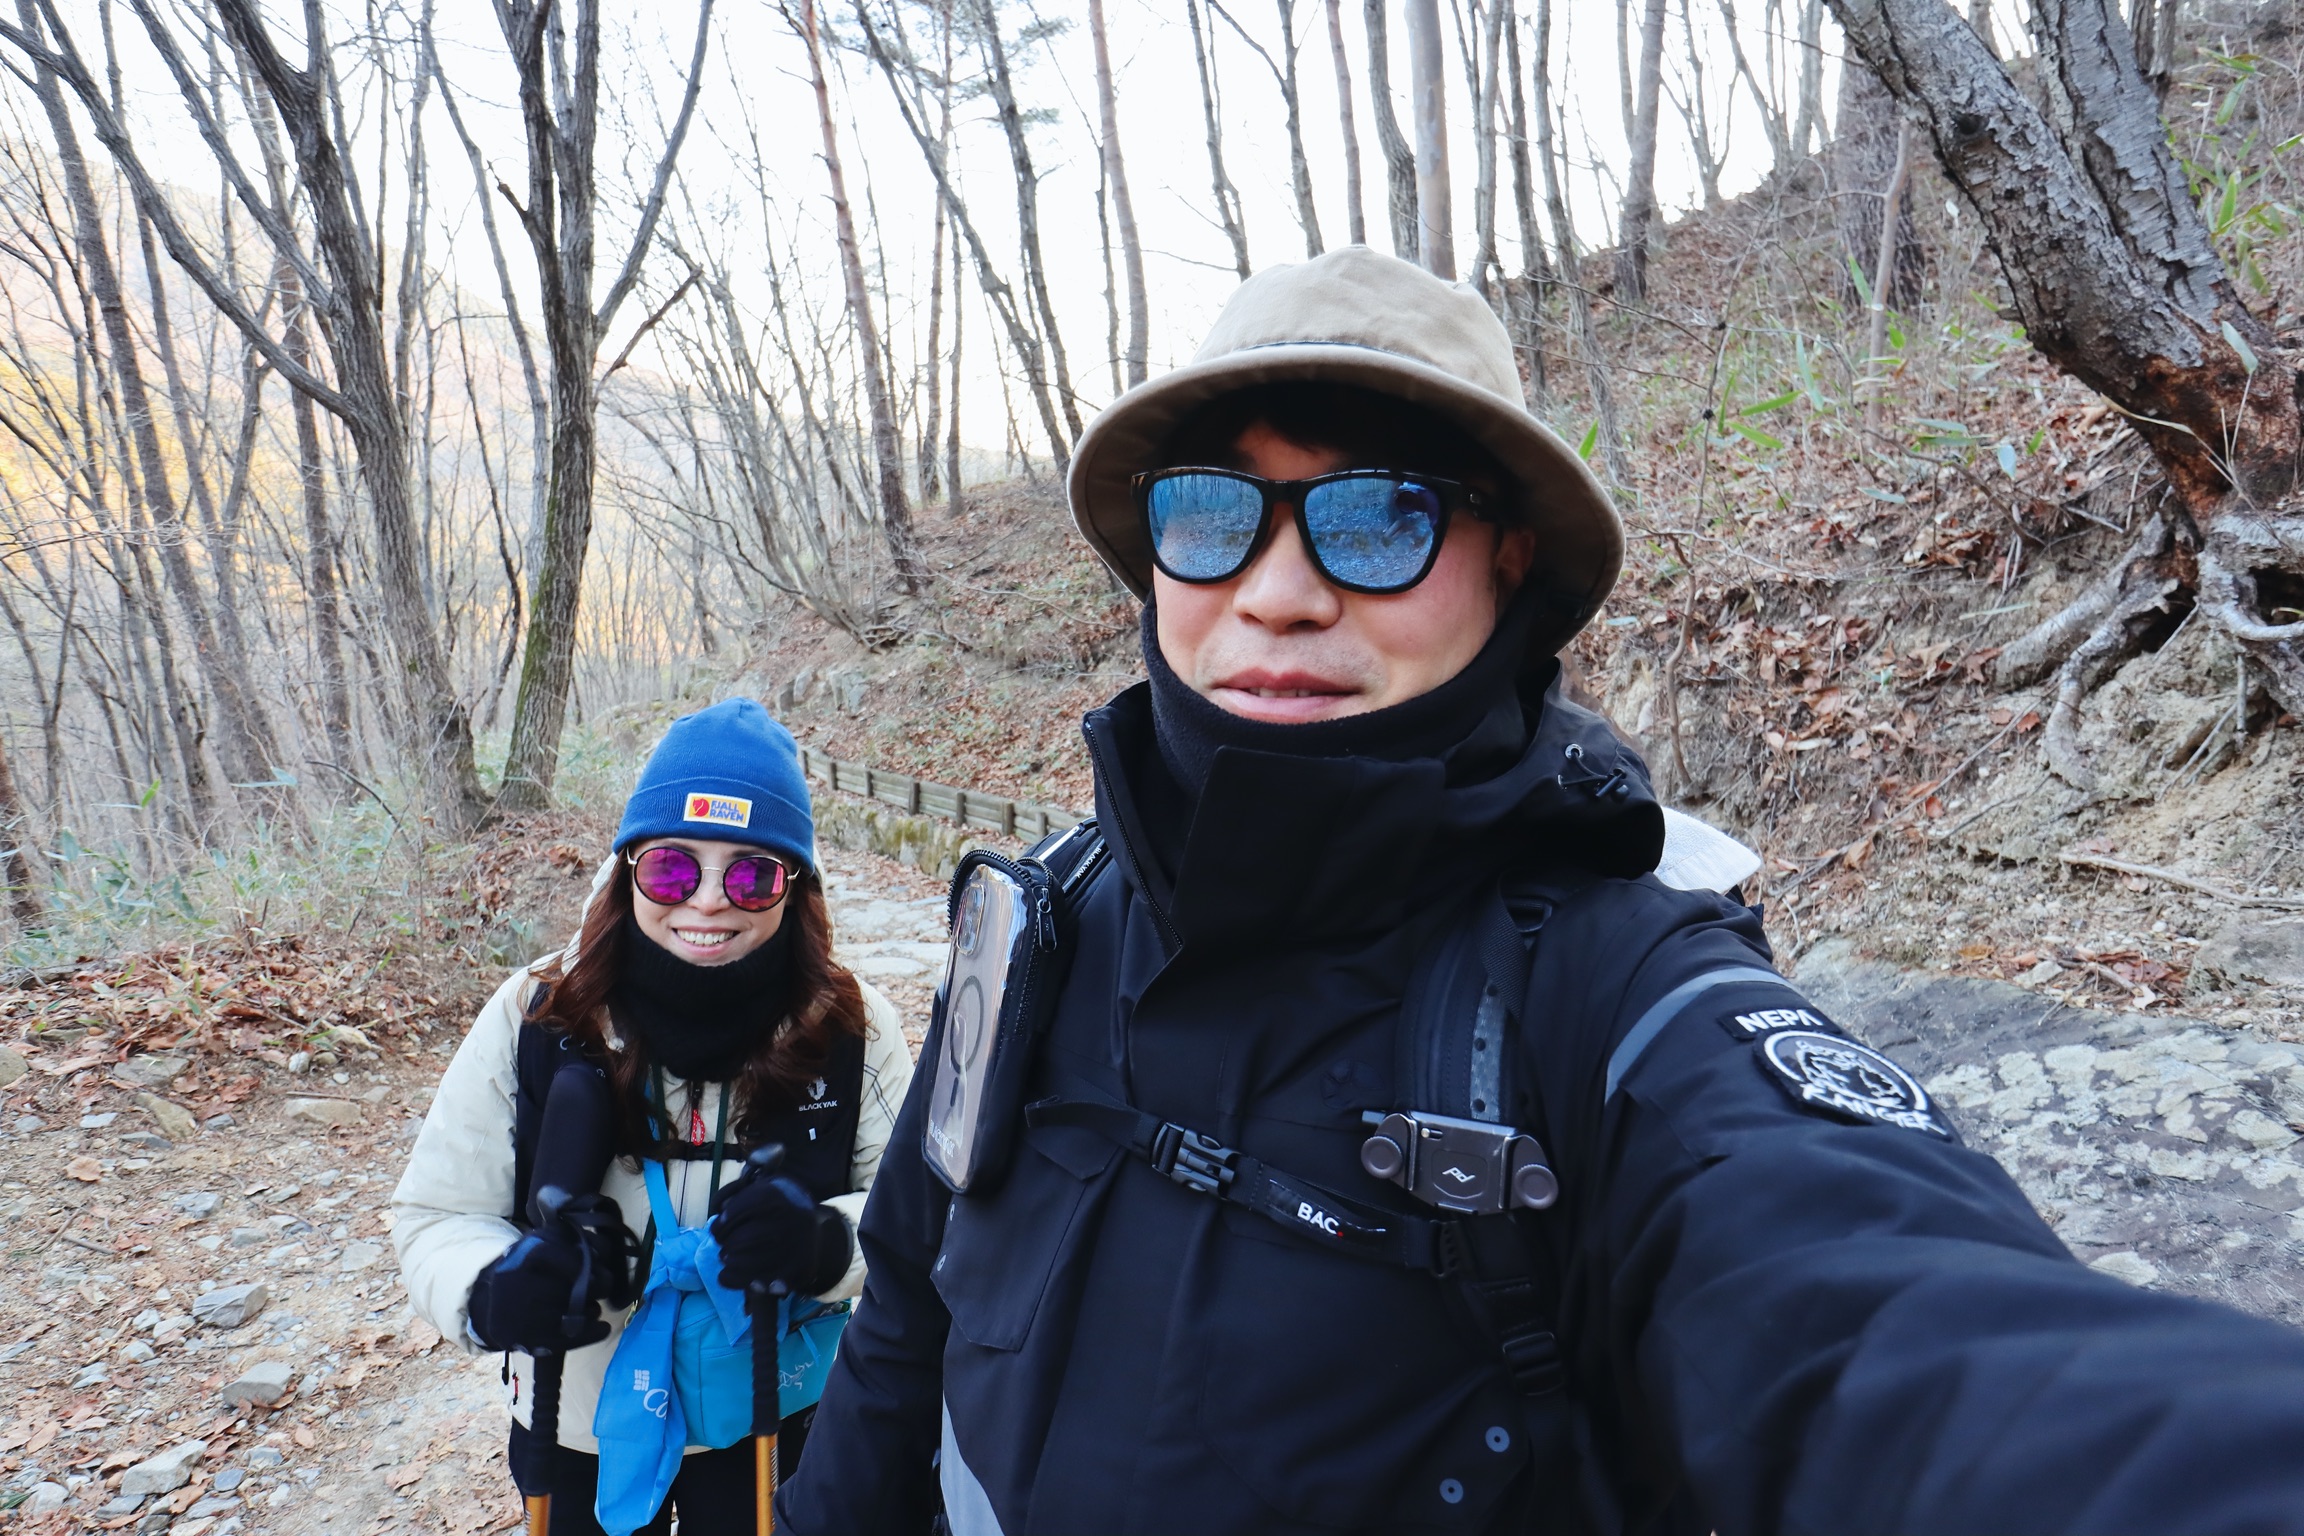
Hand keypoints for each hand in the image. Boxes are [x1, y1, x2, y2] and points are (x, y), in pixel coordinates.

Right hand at [467, 1193, 636, 1351]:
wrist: (490, 1300)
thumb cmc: (526, 1266)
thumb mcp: (539, 1238)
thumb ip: (560, 1224)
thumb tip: (566, 1203)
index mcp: (527, 1255)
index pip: (568, 1257)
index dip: (589, 1261)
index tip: (600, 1260)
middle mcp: (520, 1285)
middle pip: (575, 1287)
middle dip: (597, 1285)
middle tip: (601, 1284)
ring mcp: (522, 1315)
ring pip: (573, 1314)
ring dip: (591, 1309)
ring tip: (591, 1305)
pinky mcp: (526, 1340)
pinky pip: (567, 1339)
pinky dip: (590, 1334)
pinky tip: (601, 1327)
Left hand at [710, 1144, 852, 1299]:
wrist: (816, 1239)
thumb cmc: (782, 1209)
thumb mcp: (772, 1182)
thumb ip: (760, 1166)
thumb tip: (775, 1149)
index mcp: (781, 1193)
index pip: (740, 1208)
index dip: (724, 1220)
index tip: (720, 1226)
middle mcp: (791, 1218)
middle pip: (740, 1238)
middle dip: (726, 1242)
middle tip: (724, 1244)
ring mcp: (794, 1248)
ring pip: (744, 1260)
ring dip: (729, 1261)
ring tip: (728, 1259)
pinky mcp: (794, 1273)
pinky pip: (753, 1280)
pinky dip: (734, 1279)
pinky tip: (729, 1274)